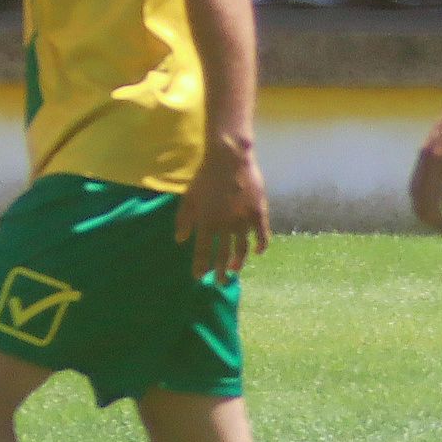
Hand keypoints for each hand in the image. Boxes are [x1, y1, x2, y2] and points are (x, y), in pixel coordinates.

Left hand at [178, 139, 271, 278]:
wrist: (229, 159)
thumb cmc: (206, 176)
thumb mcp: (188, 197)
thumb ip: (183, 220)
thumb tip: (179, 240)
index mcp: (206, 222)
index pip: (203, 252)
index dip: (200, 266)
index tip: (199, 278)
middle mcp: (225, 226)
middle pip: (223, 255)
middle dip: (220, 272)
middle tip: (220, 282)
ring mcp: (243, 220)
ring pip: (242, 249)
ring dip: (238, 262)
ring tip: (235, 271)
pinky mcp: (257, 213)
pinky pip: (261, 234)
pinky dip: (261, 245)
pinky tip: (258, 252)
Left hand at [408, 90, 441, 232]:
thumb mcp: (441, 134)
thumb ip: (436, 153)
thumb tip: (432, 167)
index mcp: (426, 154)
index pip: (416, 190)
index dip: (419, 209)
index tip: (427, 220)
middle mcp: (435, 160)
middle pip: (427, 198)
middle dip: (432, 218)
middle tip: (440, 230)